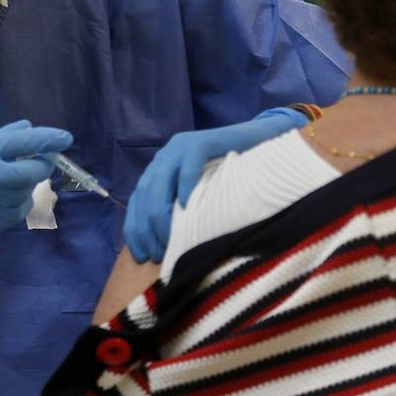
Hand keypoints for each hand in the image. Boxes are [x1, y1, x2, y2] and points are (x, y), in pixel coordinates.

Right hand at [0, 120, 72, 261]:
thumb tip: (24, 128)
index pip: (21, 142)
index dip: (47, 139)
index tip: (65, 138)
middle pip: (31, 172)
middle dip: (42, 166)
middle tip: (42, 161)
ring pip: (24, 198)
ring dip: (27, 189)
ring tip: (15, 182)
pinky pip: (9, 218)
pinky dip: (14, 207)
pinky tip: (3, 201)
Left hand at [123, 107, 307, 262]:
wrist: (260, 144)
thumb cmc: (229, 178)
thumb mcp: (199, 196)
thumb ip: (181, 211)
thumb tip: (166, 249)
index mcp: (160, 169)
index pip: (138, 200)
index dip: (135, 228)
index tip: (140, 256)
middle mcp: (166, 155)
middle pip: (145, 193)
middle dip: (146, 227)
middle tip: (158, 254)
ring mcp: (183, 145)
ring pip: (160, 179)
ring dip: (160, 212)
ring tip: (168, 238)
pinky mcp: (204, 140)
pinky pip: (190, 161)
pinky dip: (185, 183)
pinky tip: (186, 205)